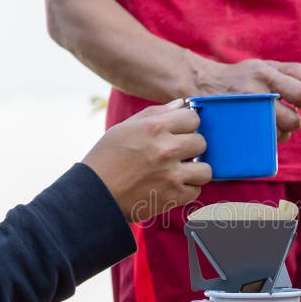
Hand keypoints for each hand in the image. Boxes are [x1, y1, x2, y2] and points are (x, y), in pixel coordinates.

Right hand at [82, 99, 211, 221]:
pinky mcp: (173, 197)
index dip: (186, 125)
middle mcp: (166, 149)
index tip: (178, 133)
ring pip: (206, 169)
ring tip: (179, 171)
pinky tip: (172, 186)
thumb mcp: (125, 128)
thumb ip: (156, 113)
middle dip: (190, 148)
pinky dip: (186, 190)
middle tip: (175, 154)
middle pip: (201, 142)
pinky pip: (196, 190)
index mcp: (154, 127)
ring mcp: (172, 174)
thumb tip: (181, 104)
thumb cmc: (107, 159)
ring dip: (195, 171)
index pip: (193, 118)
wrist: (95, 195)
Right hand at [192, 57, 300, 141]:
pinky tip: (260, 132)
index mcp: (264, 75)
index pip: (300, 93)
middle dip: (291, 120)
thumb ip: (292, 70)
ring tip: (268, 123)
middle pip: (292, 121)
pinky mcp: (237, 132)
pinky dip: (266, 141)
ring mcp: (246, 116)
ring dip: (279, 132)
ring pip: (279, 136)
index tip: (297, 101)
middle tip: (281, 114)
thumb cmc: (239, 77)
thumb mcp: (263, 65)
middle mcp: (255, 95)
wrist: (201, 86)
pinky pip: (264, 145)